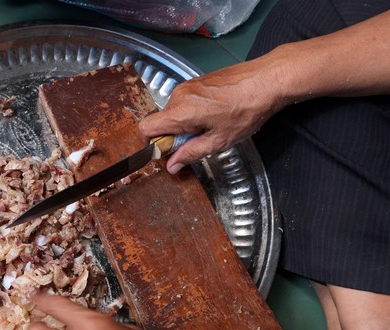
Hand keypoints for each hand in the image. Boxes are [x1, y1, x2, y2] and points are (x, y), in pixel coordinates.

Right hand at [138, 57, 286, 173]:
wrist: (267, 79)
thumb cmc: (247, 109)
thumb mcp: (219, 140)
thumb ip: (191, 154)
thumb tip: (172, 165)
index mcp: (181, 111)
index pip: (146, 128)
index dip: (152, 143)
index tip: (168, 151)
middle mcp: (179, 95)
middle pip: (161, 121)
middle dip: (174, 136)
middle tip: (200, 140)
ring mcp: (187, 86)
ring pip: (173, 113)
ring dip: (185, 124)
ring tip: (212, 125)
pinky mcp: (196, 82)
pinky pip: (184, 103)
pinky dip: (192, 113)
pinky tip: (215, 114)